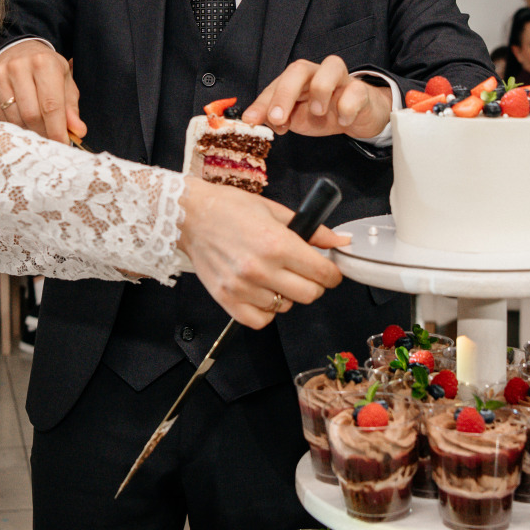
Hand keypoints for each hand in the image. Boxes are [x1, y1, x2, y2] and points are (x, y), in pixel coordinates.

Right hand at [0, 40, 84, 144]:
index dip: (57, 130)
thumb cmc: (46, 70)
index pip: (51, 106)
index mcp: (44, 62)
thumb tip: (78, 131)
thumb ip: (71, 108)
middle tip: (49, 137)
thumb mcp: (64, 83)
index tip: (62, 146)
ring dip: (27, 129)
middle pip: (32, 115)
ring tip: (35, 125)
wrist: (18, 52)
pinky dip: (11, 123)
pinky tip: (19, 115)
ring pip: (14, 119)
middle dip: (43, 132)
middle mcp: (18, 66)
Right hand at [177, 177, 345, 328]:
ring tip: (274, 276)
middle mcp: (261, 269)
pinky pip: (260, 320)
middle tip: (304, 273)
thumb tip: (339, 241)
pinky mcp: (226, 300)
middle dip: (314, 284)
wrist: (190, 215)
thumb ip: (312, 230)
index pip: (323, 273)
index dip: (332, 273)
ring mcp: (242, 287)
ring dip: (287, 295)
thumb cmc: (229, 209)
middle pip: (310, 295)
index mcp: (277, 243)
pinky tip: (261, 293)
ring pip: (285, 307)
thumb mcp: (275, 211)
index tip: (329, 271)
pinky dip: (266, 311)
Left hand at [242, 56, 391, 138]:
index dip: (262, 102)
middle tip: (277, 118)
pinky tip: (343, 120)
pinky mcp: (361, 90)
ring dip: (320, 91)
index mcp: (298, 79)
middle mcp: (318, 73)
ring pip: (332, 66)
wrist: (359, 116)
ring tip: (317, 113)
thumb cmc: (324, 112)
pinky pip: (356, 91)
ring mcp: (342, 79)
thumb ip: (276, 117)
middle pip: (299, 69)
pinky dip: (347, 108)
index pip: (276, 84)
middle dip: (284, 93)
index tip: (250, 120)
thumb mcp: (296, 117)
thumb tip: (254, 121)